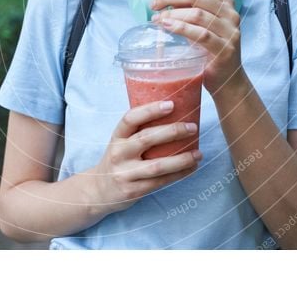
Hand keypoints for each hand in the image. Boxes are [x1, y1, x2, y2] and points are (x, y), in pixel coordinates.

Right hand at [88, 100, 201, 214]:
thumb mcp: (121, 143)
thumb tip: (175, 114)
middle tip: (192, 127)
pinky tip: (191, 167)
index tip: (171, 104)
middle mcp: (119, 154)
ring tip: (198, 153)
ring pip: (157, 165)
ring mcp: (125, 173)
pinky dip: (179, 174)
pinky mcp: (133, 191)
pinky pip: (160, 182)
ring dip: (181, 159)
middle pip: (146, 138)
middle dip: (172, 131)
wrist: (98, 191)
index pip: (130, 119)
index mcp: (117, 137)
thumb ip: (139, 131)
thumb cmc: (119, 160)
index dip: (150, 110)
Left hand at [148, 0, 243, 95]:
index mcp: (224, 0)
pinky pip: (201, 34)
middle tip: (153, 5)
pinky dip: (181, 28)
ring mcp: (230, 31)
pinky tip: (166, 26)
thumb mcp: (198, 22)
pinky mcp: (225, 49)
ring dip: (172, 14)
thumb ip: (183, 4)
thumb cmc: (208, 47)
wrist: (226, 77)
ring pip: (197, 13)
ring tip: (157, 19)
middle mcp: (230, 12)